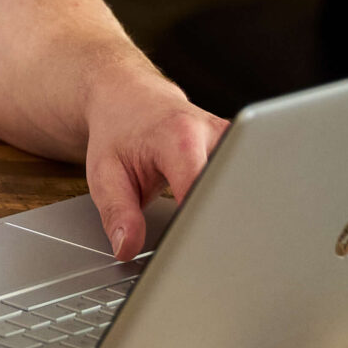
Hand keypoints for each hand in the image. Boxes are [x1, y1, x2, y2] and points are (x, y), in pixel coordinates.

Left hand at [81, 63, 226, 259]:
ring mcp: (234, 140)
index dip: (200, 228)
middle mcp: (216, 135)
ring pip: (242, 190)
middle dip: (219, 226)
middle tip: (205, 251)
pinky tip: (219, 212)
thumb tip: (126, 249)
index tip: (194, 251)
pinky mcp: (242, 147)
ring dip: (228, 215)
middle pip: (231, 194)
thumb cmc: (116, 132)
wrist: (128, 96)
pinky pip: (242, 183)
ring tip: (209, 226)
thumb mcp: (104, 174)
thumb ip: (117, 212)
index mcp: (180, 138)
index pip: (203, 194)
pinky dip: (230, 202)